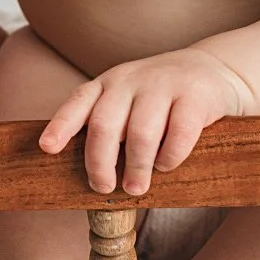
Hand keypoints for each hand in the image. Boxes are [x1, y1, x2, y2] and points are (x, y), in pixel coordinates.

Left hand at [38, 48, 248, 194]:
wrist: (212, 71)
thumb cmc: (161, 99)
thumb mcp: (129, 101)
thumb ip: (110, 125)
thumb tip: (93, 174)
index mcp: (109, 83)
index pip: (78, 102)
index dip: (61, 125)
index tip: (47, 148)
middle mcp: (131, 80)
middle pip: (104, 125)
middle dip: (99, 163)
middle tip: (103, 188)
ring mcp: (163, 84)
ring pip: (140, 134)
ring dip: (135, 167)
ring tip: (136, 188)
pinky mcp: (194, 96)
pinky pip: (177, 134)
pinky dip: (169, 158)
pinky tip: (166, 165)